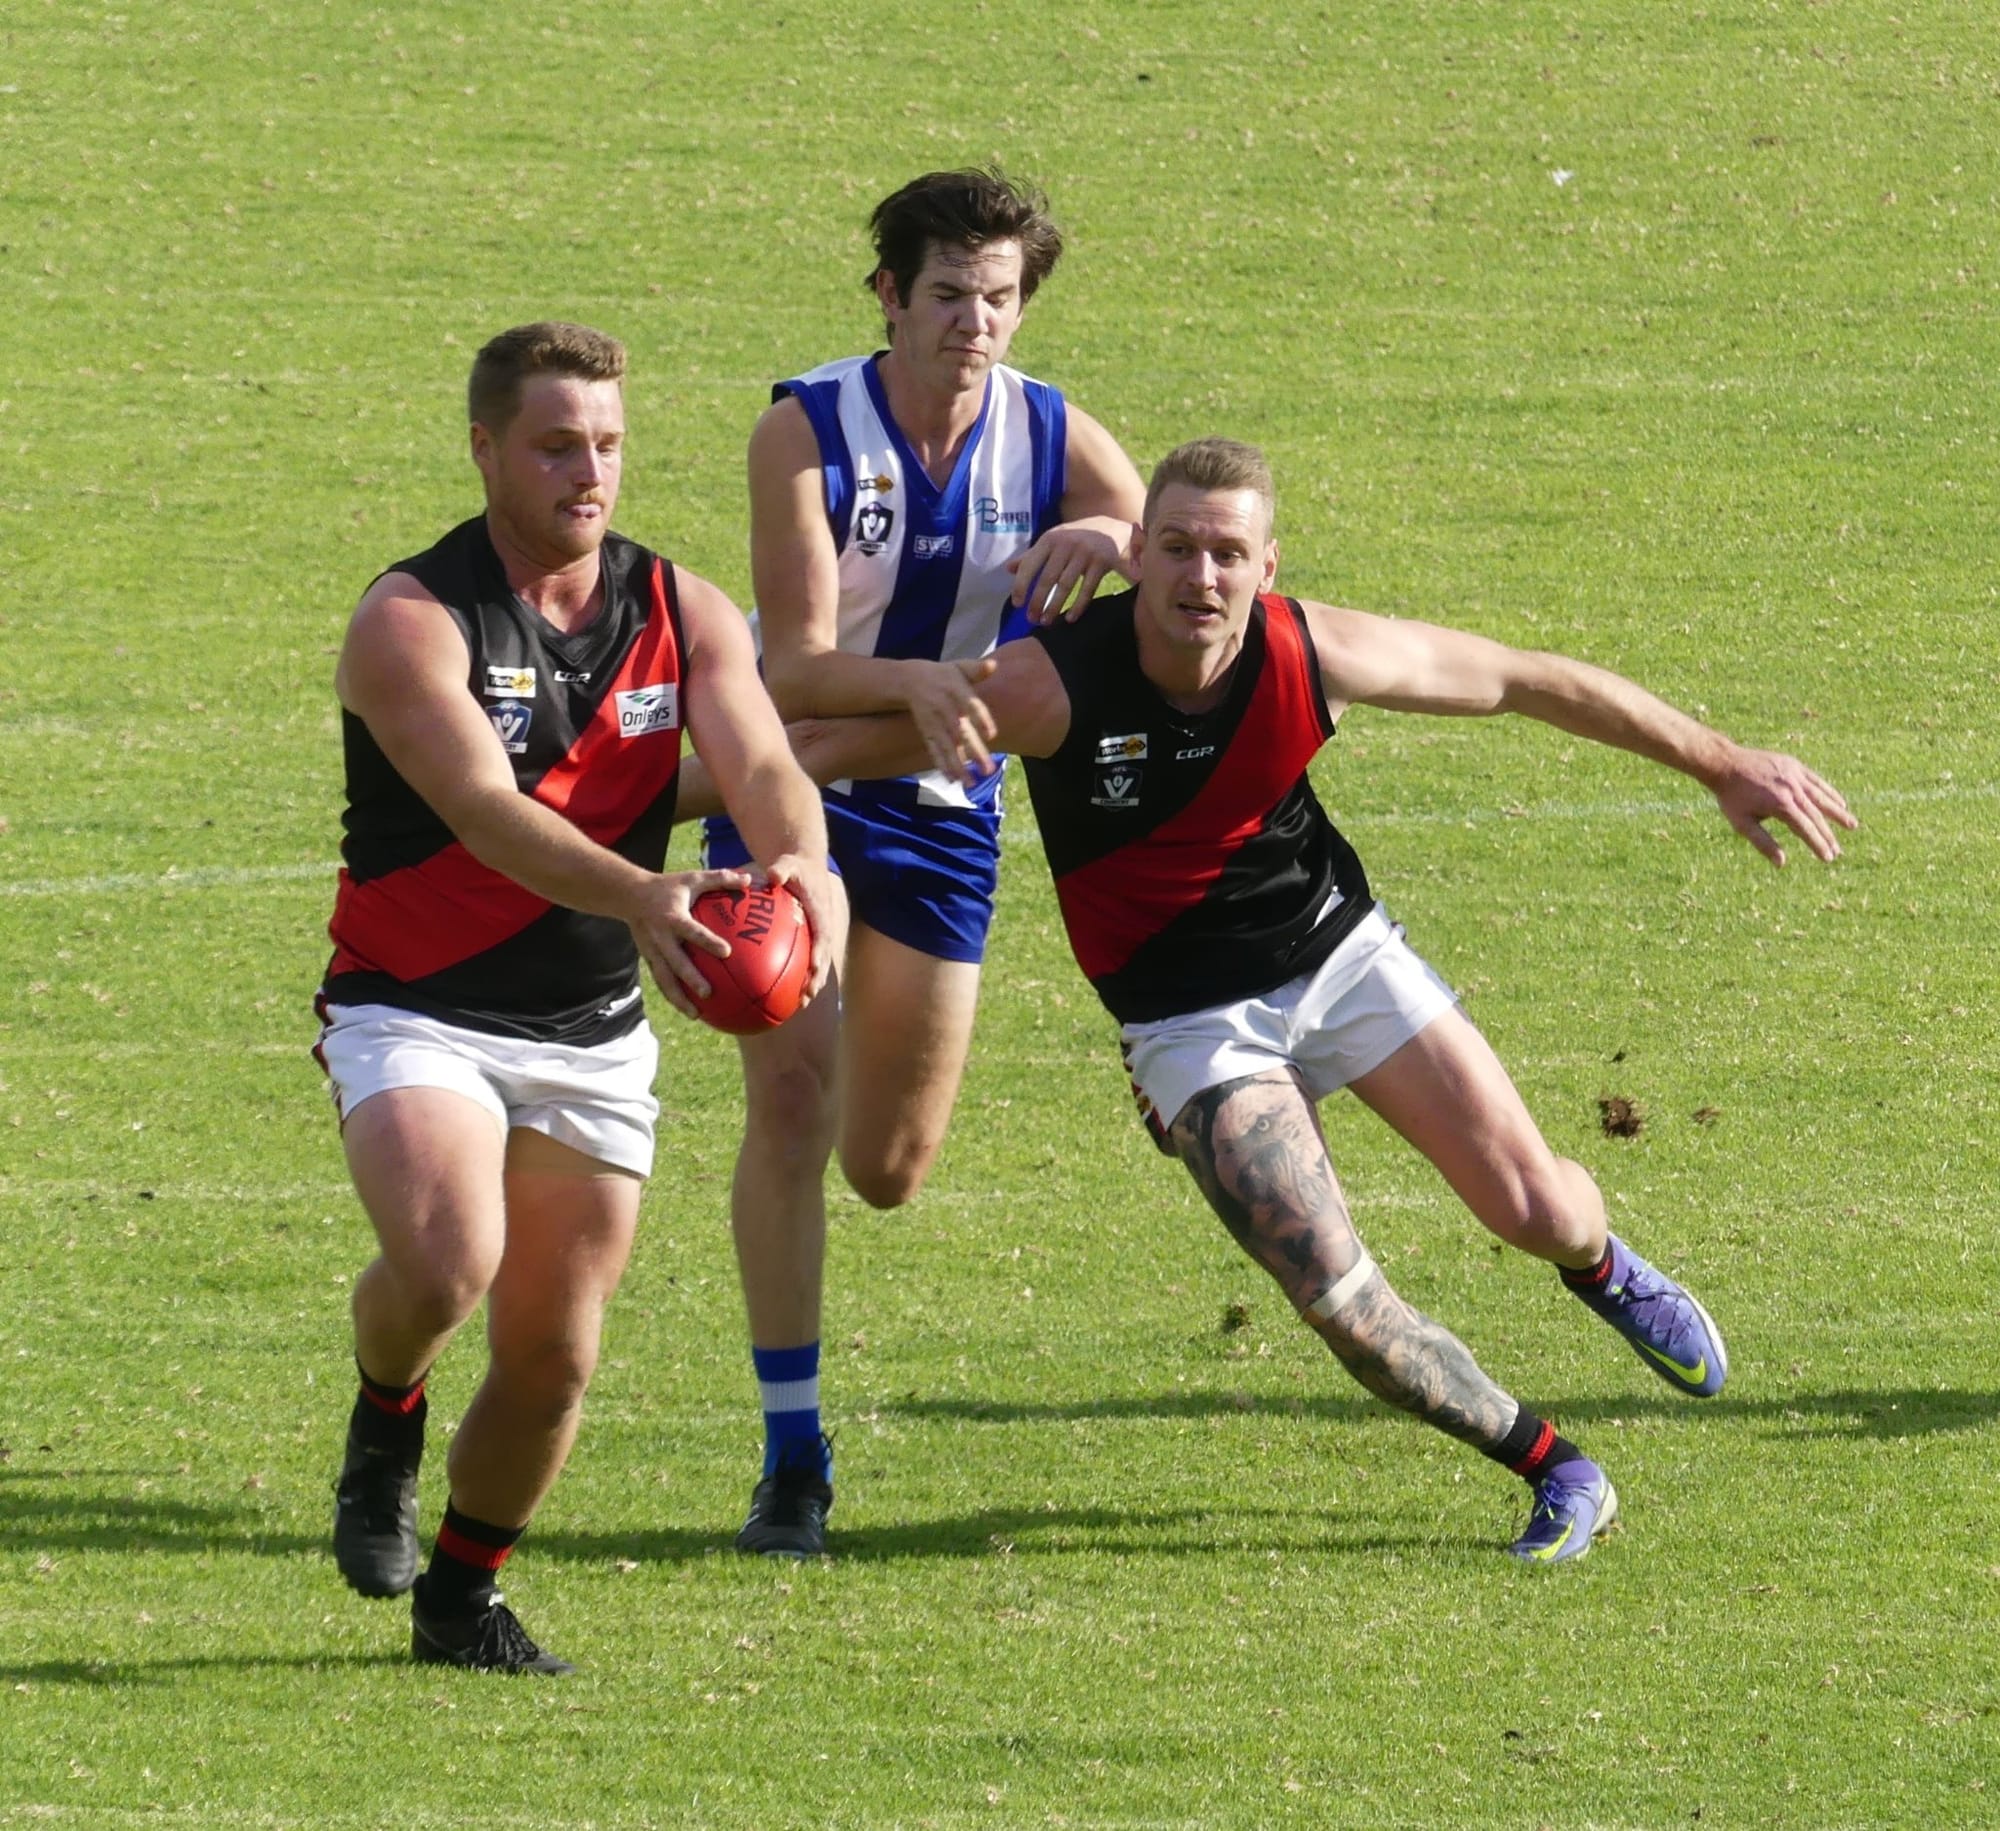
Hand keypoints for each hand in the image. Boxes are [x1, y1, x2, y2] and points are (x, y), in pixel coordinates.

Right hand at [627, 865, 752, 1018]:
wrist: (629, 895)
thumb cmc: (668, 886)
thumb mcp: (692, 878)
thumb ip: (721, 878)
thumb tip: (749, 880)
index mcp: (673, 917)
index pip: (692, 931)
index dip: (708, 941)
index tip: (726, 952)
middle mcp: (660, 937)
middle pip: (675, 962)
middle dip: (690, 979)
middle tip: (708, 993)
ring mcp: (652, 950)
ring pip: (664, 979)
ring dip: (678, 998)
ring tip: (696, 1014)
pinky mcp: (647, 958)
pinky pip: (661, 981)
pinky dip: (673, 997)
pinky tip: (688, 1010)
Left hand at [761, 852, 847, 1003]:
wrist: (807, 867)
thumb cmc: (796, 867)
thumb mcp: (789, 864)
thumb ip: (782, 870)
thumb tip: (773, 875)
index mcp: (820, 913)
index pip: (822, 936)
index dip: (819, 954)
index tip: (813, 970)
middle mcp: (822, 928)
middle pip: (822, 959)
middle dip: (816, 979)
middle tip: (805, 997)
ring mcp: (817, 935)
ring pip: (816, 964)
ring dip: (810, 984)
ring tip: (798, 1005)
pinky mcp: (809, 938)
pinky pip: (804, 959)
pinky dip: (798, 976)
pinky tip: (782, 991)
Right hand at [900, 656, 997, 780]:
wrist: (909, 679)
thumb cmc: (944, 675)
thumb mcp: (959, 667)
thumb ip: (977, 669)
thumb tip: (994, 665)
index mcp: (956, 690)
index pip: (971, 706)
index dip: (980, 719)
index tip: (991, 735)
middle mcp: (944, 708)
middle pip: (961, 732)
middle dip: (974, 752)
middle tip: (988, 771)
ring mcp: (934, 722)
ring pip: (947, 746)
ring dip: (958, 765)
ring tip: (970, 783)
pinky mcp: (926, 732)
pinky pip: (933, 749)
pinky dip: (941, 764)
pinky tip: (952, 779)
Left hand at [1007, 522, 1133, 623]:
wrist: (1112, 529)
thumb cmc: (1076, 539)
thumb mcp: (1054, 541)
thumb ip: (1032, 555)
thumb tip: (1008, 569)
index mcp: (1050, 539)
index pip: (1030, 565)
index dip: (1021, 585)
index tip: (1017, 605)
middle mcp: (1066, 543)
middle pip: (1047, 578)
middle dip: (1037, 601)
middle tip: (1032, 619)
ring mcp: (1085, 552)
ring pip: (1066, 585)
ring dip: (1055, 606)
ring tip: (1046, 621)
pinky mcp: (1101, 561)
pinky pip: (1087, 589)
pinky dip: (1078, 606)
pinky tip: (1070, 619)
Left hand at [1710, 748, 1856, 865]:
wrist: (1725, 764)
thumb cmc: (1731, 798)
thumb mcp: (1742, 823)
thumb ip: (1763, 843)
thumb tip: (1781, 863)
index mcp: (1780, 805)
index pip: (1806, 829)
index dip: (1818, 844)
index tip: (1828, 857)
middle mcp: (1792, 790)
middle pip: (1816, 815)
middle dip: (1828, 835)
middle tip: (1837, 851)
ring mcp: (1795, 776)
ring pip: (1822, 797)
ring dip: (1838, 812)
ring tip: (1852, 825)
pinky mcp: (1794, 766)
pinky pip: (1816, 781)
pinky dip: (1829, 792)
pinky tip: (1839, 802)